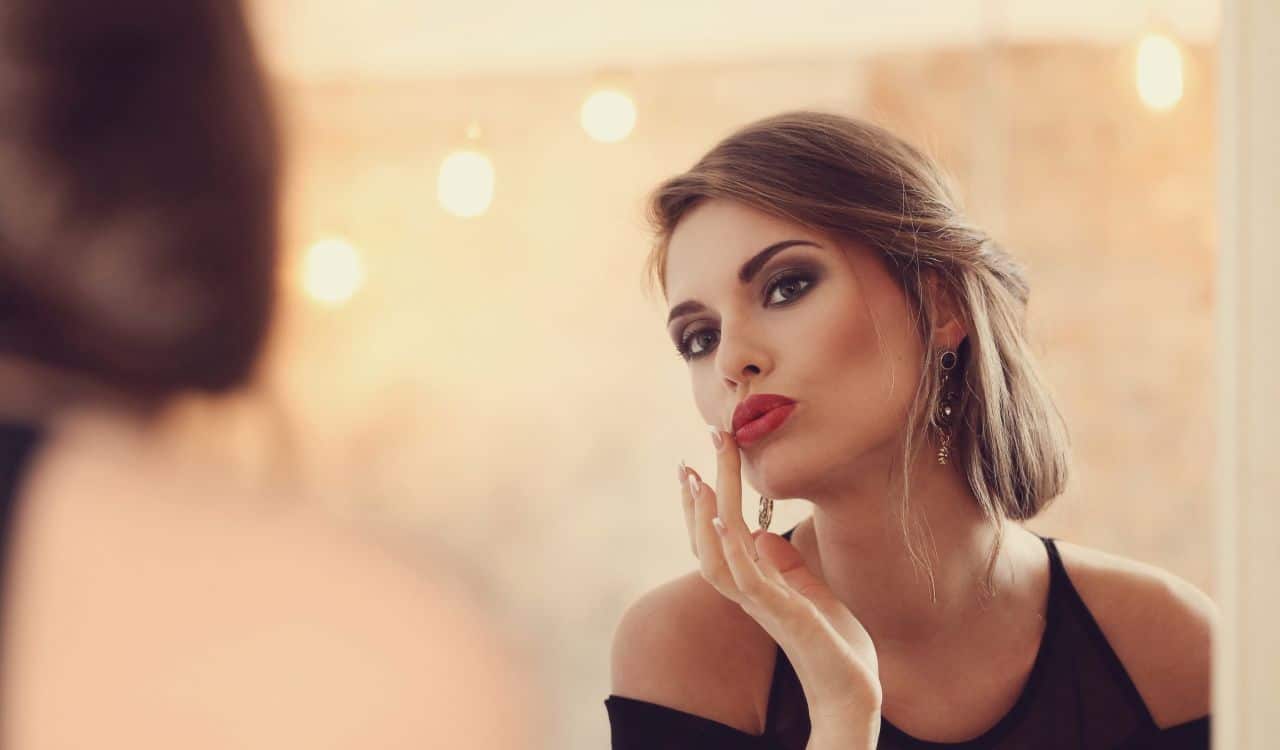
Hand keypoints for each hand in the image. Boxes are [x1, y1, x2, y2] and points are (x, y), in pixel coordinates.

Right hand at [680, 427, 881, 746]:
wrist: (856, 694)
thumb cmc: (837, 650)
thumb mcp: (814, 596)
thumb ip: (788, 568)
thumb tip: (764, 538)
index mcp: (757, 586)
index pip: (718, 539)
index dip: (704, 503)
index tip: (698, 463)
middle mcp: (750, 593)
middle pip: (710, 539)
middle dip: (702, 494)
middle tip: (699, 448)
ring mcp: (763, 605)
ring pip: (716, 557)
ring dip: (705, 516)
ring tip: (698, 477)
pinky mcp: (782, 615)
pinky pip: (745, 579)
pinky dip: (728, 549)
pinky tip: (722, 520)